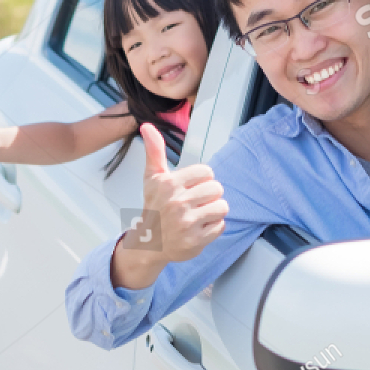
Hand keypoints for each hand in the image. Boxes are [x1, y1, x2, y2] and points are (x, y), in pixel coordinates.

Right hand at [112, 124, 226, 288]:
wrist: (148, 244)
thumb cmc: (154, 208)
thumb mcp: (152, 178)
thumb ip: (154, 151)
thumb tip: (147, 126)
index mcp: (169, 184)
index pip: (207, 172)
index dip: (202, 180)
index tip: (190, 189)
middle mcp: (177, 203)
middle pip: (217, 189)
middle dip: (209, 196)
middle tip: (195, 204)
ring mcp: (187, 223)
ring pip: (222, 207)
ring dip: (213, 212)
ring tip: (198, 215)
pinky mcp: (195, 241)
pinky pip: (221, 226)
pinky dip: (213, 228)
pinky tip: (198, 229)